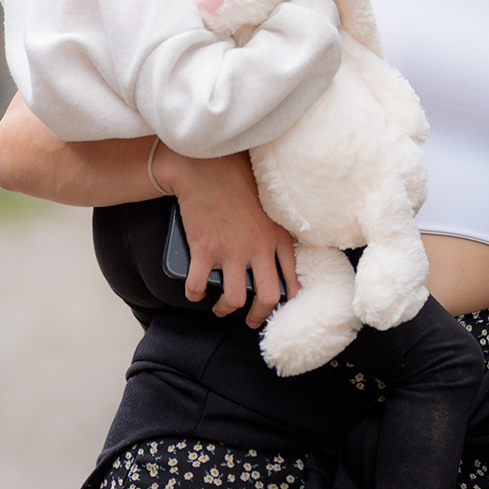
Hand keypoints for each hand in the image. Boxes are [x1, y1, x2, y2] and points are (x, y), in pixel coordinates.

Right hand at [152, 143, 297, 328]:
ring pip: (234, 299)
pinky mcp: (205, 249)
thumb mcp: (271, 207)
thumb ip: (278, 231)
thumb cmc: (239, 183)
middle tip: (250, 321)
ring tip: (221, 308)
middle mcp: (259, 247)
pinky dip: (194, 293)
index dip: (287, 302)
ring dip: (225, 309)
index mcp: (279, 237)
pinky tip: (194, 291)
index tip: (278, 307)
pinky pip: (198, 285)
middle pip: (268, 298)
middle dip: (258, 316)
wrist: (207, 167)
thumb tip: (284, 257)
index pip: (294, 280)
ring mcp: (232, 250)